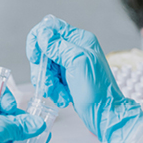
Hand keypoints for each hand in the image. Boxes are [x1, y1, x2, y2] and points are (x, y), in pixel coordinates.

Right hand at [27, 15, 142, 142]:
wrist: (105, 115)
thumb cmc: (98, 92)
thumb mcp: (78, 63)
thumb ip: (59, 46)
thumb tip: (42, 34)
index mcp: (79, 40)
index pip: (50, 28)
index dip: (38, 41)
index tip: (36, 58)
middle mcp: (74, 49)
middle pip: (43, 50)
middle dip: (42, 69)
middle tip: (48, 83)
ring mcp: (70, 64)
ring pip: (45, 67)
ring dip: (48, 82)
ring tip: (58, 94)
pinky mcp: (67, 79)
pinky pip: (50, 79)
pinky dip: (53, 90)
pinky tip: (63, 98)